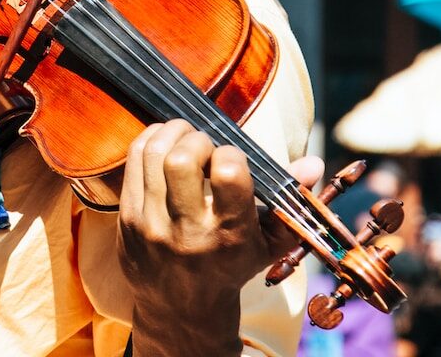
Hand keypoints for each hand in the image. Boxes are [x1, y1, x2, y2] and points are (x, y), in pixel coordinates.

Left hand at [116, 120, 324, 352]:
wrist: (181, 308)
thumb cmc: (232, 266)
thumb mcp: (270, 243)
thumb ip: (292, 201)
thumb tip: (313, 163)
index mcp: (228, 234)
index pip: (229, 172)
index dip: (232, 154)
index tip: (232, 162)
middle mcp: (187, 229)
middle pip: (183, 158)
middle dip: (198, 140)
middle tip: (205, 147)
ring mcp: (151, 223)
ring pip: (154, 153)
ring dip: (173, 133)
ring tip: (186, 139)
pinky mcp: (126, 218)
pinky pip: (134, 160)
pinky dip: (151, 141)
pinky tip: (165, 145)